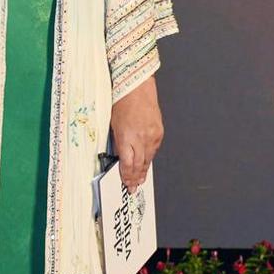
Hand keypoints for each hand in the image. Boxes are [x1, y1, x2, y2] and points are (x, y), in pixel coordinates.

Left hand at [110, 76, 162, 192]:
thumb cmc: (122, 101)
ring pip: (148, 159)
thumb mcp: (114, 124)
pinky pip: (154, 149)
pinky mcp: (159, 131)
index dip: (126, 177)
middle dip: (135, 178)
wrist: (137, 86)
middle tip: (133, 188)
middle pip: (139, 165)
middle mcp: (141, 138)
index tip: (126, 184)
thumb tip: (121, 156)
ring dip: (143, 170)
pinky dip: (149, 157)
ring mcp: (152, 136)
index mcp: (126, 137)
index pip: (127, 164)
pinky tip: (147, 162)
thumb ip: (119, 142)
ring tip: (140, 179)